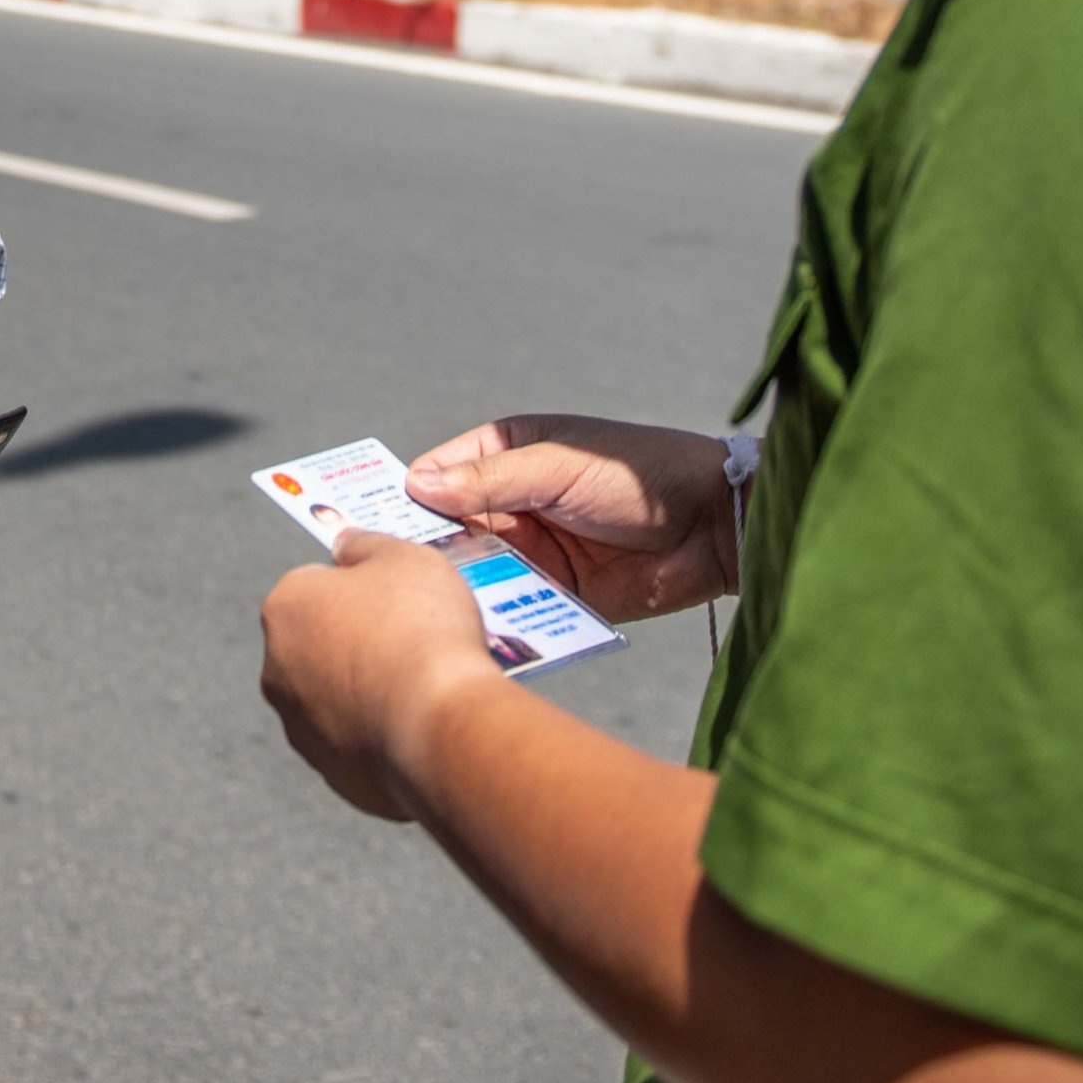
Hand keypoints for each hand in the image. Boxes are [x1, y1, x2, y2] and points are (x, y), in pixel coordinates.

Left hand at [257, 531, 503, 821]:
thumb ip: (366, 545)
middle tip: (414, 641)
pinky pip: (359, 746)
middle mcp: (277, 671)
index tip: (400, 599)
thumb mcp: (403, 557)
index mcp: (284, 609)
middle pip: (320, 645)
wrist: (441, 727)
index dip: (361, 588)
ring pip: (337, 699)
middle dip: (358, 643)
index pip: (315, 585)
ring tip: (424, 687)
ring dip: (368, 692)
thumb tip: (344, 543)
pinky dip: (384, 736)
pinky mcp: (333, 775)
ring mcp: (302, 729)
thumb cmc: (421, 628)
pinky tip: (421, 727)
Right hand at [407, 414, 740, 622]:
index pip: (439, 475)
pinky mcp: (554, 594)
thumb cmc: (637, 475)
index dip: (406, 496)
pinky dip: (493, 614)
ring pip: (475, 569)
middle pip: (449, 528)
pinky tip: (470, 627)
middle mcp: (512, 503)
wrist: (715, 526)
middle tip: (391, 573)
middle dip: (425, 548)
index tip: (367, 522)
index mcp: (508, 454)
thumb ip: (491, 480)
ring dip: (458, 585)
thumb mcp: (558, 467)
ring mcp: (532, 550)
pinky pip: (511, 604)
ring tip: (430, 604)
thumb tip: (417, 484)